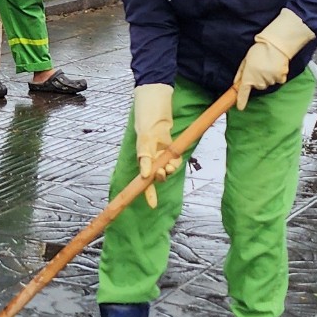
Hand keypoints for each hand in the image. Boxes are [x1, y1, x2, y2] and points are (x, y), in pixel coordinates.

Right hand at [132, 83, 176, 206]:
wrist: (155, 111)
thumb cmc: (146, 125)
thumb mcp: (143, 142)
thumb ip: (144, 159)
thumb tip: (145, 176)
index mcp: (141, 161)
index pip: (144, 182)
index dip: (148, 194)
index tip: (152, 205)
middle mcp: (151, 161)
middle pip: (157, 177)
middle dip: (161, 177)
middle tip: (164, 171)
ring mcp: (160, 156)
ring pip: (167, 170)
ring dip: (169, 170)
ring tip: (169, 165)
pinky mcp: (169, 151)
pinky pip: (174, 161)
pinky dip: (175, 162)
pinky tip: (174, 159)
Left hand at [236, 10, 314, 96]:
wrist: (276, 45)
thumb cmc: (260, 50)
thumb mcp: (245, 60)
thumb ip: (240, 73)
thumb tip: (236, 82)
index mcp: (249, 77)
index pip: (243, 92)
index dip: (241, 101)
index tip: (240, 107)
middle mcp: (259, 81)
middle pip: (257, 86)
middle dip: (257, 79)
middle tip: (259, 67)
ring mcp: (270, 81)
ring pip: (267, 83)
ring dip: (267, 76)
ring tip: (268, 64)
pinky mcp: (280, 79)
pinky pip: (277, 80)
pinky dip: (276, 75)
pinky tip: (276, 66)